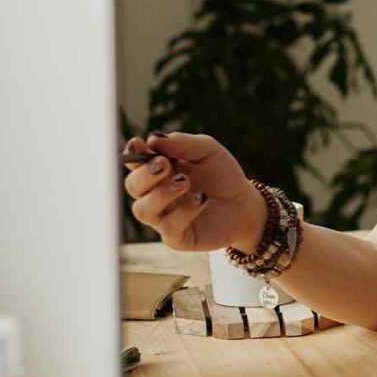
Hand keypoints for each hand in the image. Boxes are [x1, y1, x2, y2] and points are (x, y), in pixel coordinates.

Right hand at [122, 132, 264, 251]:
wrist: (245, 204)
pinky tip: (202, 199)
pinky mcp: (176, 237)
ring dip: (161, 194)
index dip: (132, 153)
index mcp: (158, 170)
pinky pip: (168, 227)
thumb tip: (152, 139)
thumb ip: (182, 143)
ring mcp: (163, 217)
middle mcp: (155, 194)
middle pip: (132, 186)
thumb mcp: (207, 150)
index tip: (139, 144)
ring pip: (142, 210)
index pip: (134, 162)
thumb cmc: (222, 175)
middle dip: (145, 175)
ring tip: (185, 182)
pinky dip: (184, 211)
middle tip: (165, 165)